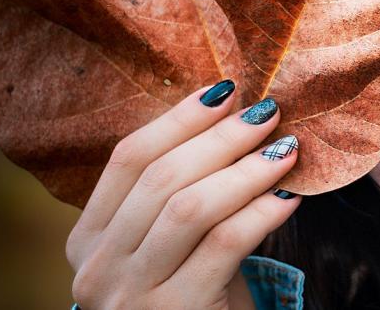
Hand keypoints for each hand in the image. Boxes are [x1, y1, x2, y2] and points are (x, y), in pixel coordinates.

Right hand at [66, 80, 300, 309]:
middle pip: (160, 179)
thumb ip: (181, 190)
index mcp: (88, 239)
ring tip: (287, 148)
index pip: (127, 160)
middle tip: (269, 114)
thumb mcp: (169, 245)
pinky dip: (261, 213)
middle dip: (221, 139)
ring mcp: (131, 296)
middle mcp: (96, 268)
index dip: (179, 119)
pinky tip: (290, 196)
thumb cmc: (190, 295)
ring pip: (190, 209)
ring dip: (246, 171)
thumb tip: (235, 110)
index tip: (227, 91)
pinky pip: (224, 246)